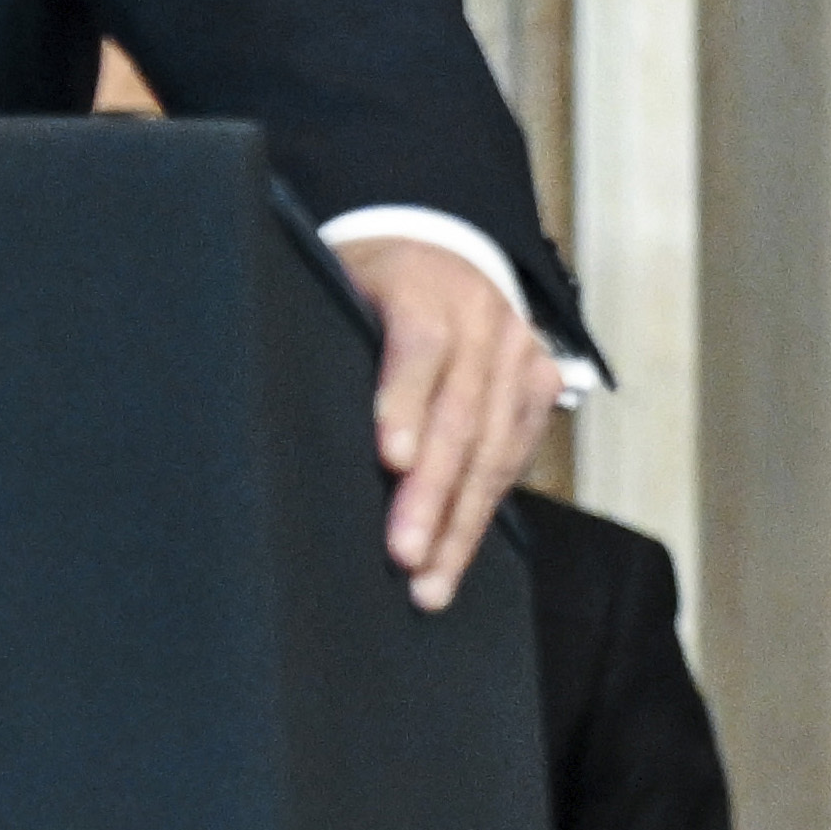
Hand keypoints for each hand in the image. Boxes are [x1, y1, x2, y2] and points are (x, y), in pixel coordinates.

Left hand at [334, 237, 563, 613]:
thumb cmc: (370, 282)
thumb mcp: (336, 287)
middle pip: (461, 413)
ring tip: (431, 581)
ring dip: (462, 520)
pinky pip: (517, 454)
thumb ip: (327, 340)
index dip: (405, 402)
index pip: (420, 344)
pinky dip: (487, 506)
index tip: (390, 459)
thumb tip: (291, 419)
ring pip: (495, 446)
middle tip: (405, 554)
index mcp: (423, 284)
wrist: (440, 248)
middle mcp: (482, 317)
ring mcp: (518, 351)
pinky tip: (460, 552)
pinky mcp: (539, 381)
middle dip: (433, 492)